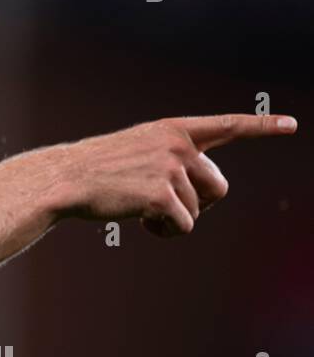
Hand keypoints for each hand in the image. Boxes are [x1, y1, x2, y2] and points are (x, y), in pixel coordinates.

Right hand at [55, 113, 296, 236]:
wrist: (65, 179)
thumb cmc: (99, 169)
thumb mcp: (139, 149)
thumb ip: (174, 158)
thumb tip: (206, 189)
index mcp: (173, 129)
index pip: (227, 125)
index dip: (262, 127)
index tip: (293, 125)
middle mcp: (177, 145)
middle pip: (218, 186)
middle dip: (199, 203)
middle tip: (166, 206)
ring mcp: (170, 169)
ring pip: (199, 210)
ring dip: (176, 218)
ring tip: (142, 211)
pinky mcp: (162, 195)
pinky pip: (183, 226)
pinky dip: (166, 231)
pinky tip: (141, 222)